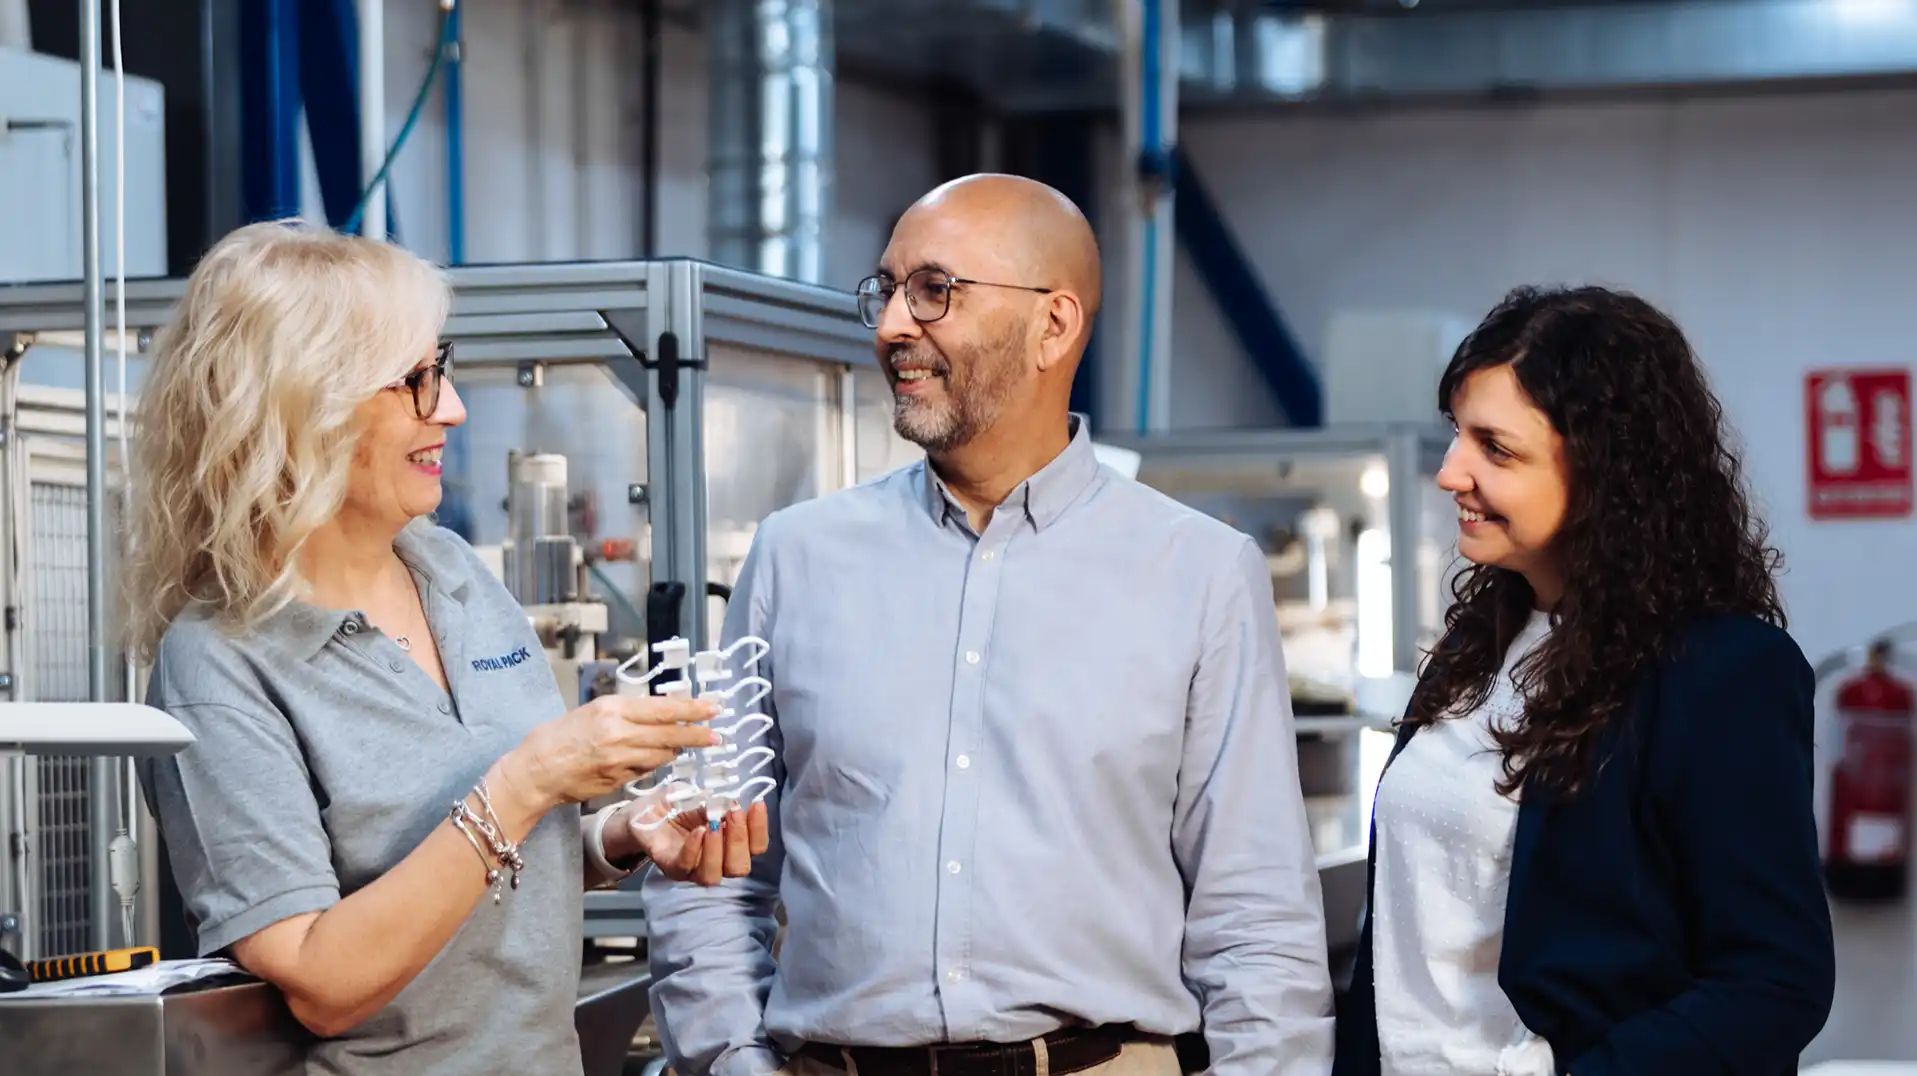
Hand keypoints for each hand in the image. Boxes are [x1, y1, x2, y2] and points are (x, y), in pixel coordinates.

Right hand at [498, 694, 720, 811]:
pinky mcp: (617, 779)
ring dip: (677, 748)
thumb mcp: (592, 711)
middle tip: (717, 734)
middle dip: (697, 733)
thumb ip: (625, 713)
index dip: (692, 709)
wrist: (534, 771)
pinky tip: (658, 757)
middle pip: (669, 733)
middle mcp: (618, 733)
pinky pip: (646, 769)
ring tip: (690, 743)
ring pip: (661, 753)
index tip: (712, 708)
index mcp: (612, 709)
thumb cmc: (557, 737)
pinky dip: (655, 762)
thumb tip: (657, 713)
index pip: (663, 708)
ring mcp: (619, 759)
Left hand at [619, 788, 771, 886]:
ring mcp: (693, 868)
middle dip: (740, 839)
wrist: (643, 811)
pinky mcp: (671, 867)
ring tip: (712, 824)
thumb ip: (715, 800)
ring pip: (715, 875)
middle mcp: (716, 860)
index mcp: (730, 843)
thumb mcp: (699, 794)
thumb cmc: (676, 803)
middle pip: (740, 867)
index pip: (755, 847)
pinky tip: (697, 831)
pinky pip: (686, 868)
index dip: (760, 829)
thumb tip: (730, 802)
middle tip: (733, 812)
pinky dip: (694, 850)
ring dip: (718, 849)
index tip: (756, 804)